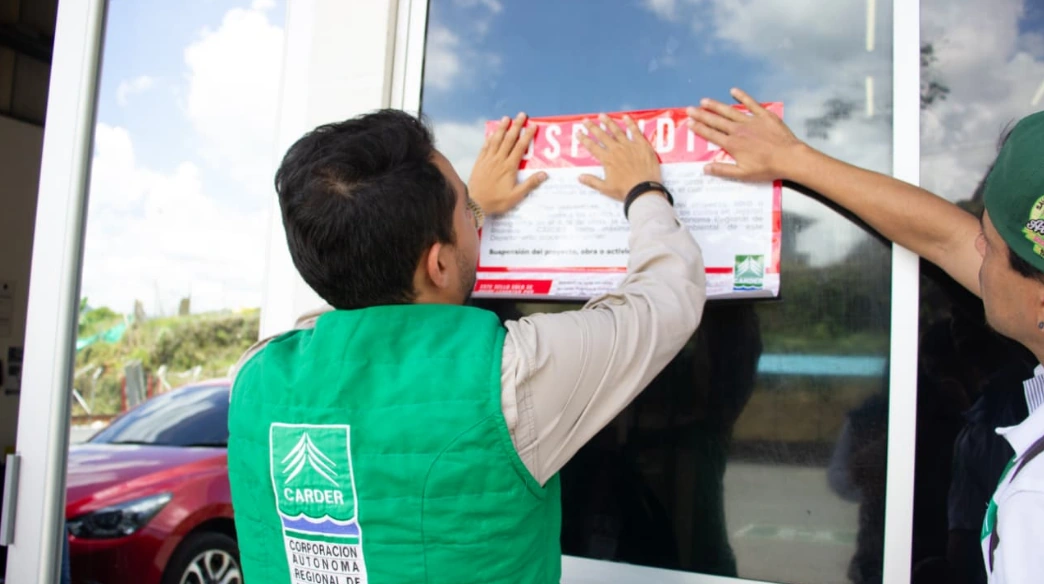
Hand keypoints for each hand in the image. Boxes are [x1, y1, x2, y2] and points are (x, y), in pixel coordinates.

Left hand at [469, 112, 547, 214]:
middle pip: (509, 139)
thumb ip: (530, 184)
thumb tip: (544, 174)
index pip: (520, 147)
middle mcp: (499, 160)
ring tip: (506, 118)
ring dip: (502, 128)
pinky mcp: (479, 162)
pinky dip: (489, 139)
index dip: (527, 135)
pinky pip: (485, 147)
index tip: (532, 125)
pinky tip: (491, 133)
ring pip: (496, 140)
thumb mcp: (516, 196)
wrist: (475, 204)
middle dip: (516, 126)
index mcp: (509, 167)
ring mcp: (488, 160)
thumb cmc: (497, 201)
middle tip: (522, 115)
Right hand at [577, 114, 661, 200]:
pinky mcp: (642, 145)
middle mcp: (616, 150)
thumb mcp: (606, 188)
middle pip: (602, 135)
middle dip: (592, 127)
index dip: (584, 139)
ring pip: (617, 131)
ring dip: (608, 122)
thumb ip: (592, 181)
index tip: (578, 133)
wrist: (644, 190)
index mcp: (607, 160)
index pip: (592, 146)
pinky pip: (635, 131)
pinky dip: (630, 124)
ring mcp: (629, 146)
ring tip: (602, 115)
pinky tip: (625, 117)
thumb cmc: (625, 191)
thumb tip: (580, 177)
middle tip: (586, 120)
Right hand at [686, 88, 803, 181]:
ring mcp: (751, 121)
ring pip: (729, 111)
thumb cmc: (767, 168)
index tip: (689, 123)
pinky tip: (733, 91)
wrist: (789, 158)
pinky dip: (742, 96)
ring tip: (704, 100)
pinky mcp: (764, 115)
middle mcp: (738, 130)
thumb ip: (723, 170)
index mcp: (732, 145)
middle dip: (701, 115)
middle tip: (690, 109)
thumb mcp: (742, 174)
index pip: (711, 135)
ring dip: (716, 105)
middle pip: (716, 121)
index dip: (699, 128)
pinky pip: (751, 103)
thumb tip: (705, 168)